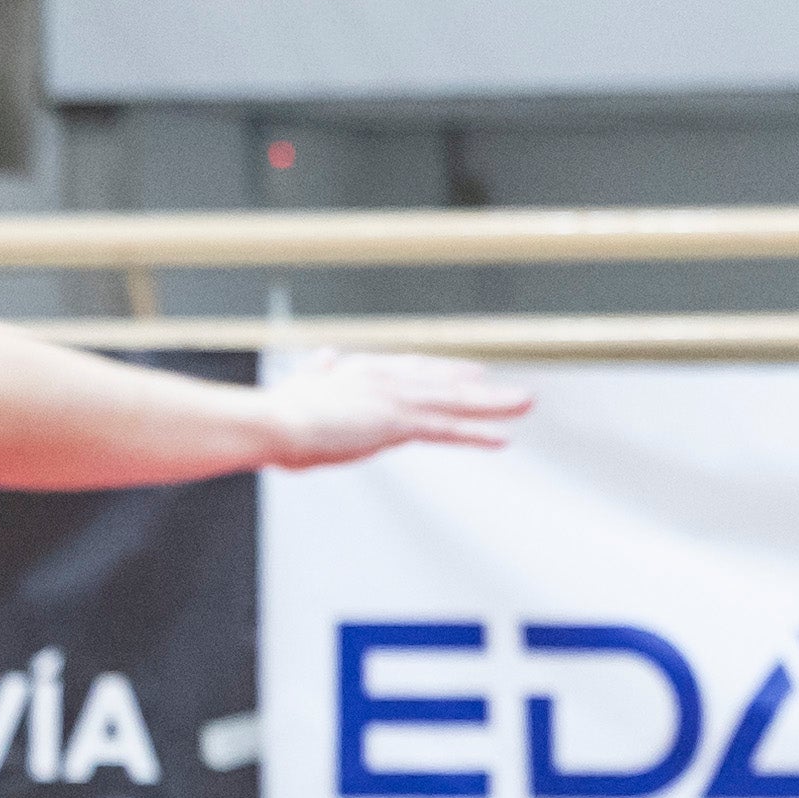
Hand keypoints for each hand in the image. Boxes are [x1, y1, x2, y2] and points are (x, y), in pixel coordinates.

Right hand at [259, 348, 538, 466]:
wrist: (272, 421)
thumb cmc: (279, 414)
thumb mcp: (301, 388)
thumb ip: (318, 374)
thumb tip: (325, 359)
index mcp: (363, 372)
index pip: (414, 370)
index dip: (444, 371)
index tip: (469, 371)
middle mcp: (385, 379)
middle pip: (443, 382)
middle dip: (479, 386)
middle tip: (513, 390)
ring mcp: (394, 399)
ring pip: (454, 401)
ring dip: (493, 404)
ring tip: (525, 404)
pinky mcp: (397, 422)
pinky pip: (447, 430)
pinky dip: (477, 434)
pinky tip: (502, 438)